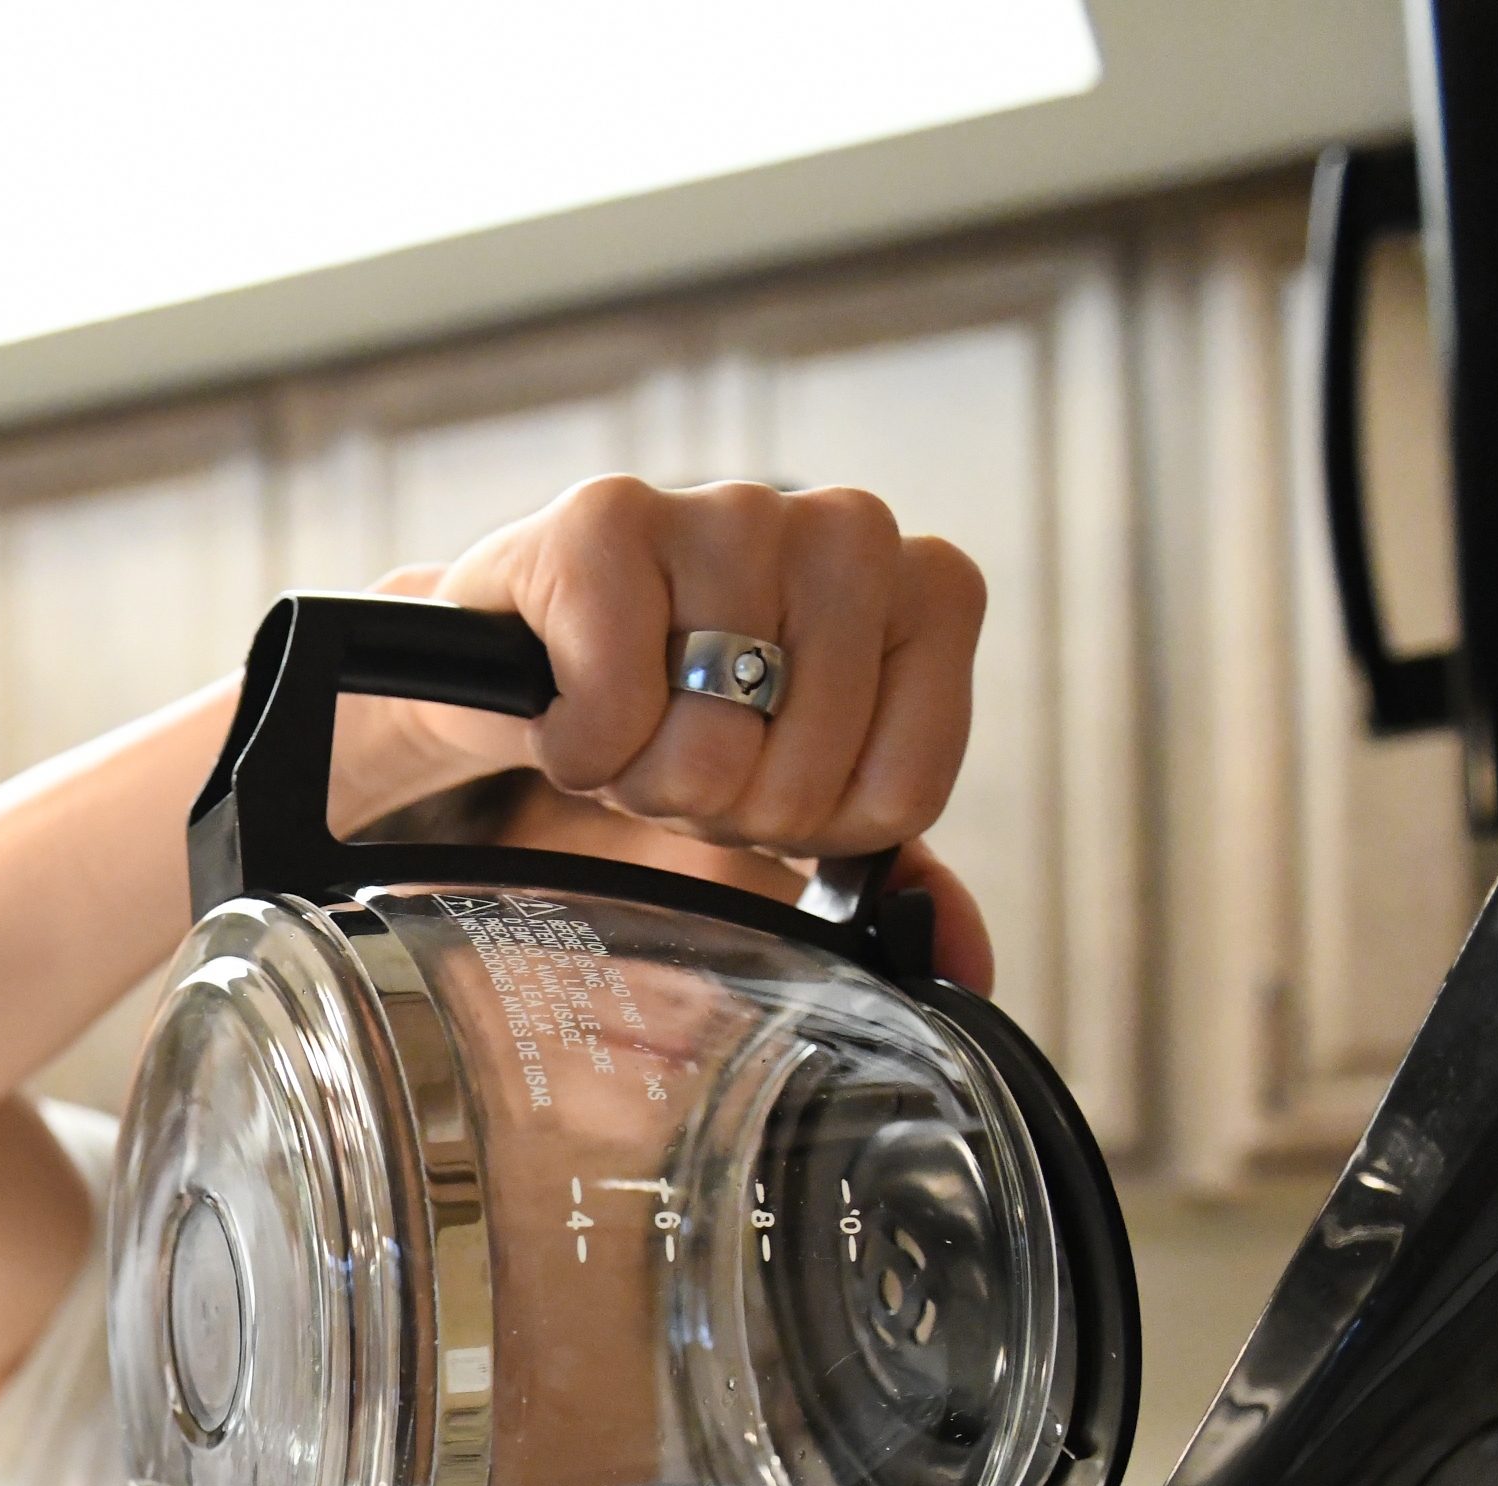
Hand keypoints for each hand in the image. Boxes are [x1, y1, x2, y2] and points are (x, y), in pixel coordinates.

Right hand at [360, 476, 992, 976]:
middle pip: (798, 787)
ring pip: (706, 754)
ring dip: (640, 776)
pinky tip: (570, 694)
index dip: (809, 825)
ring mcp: (735, 511)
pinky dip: (576, 745)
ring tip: (627, 716)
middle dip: (717, 803)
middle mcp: (852, 531)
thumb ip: (891, 867)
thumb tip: (964, 963)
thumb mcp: (799, 787)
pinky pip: (612, 712)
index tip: (764, 768)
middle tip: (680, 742)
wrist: (533, 647)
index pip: (900, 797)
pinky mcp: (609, 519)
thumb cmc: (680, 707)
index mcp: (933, 590)